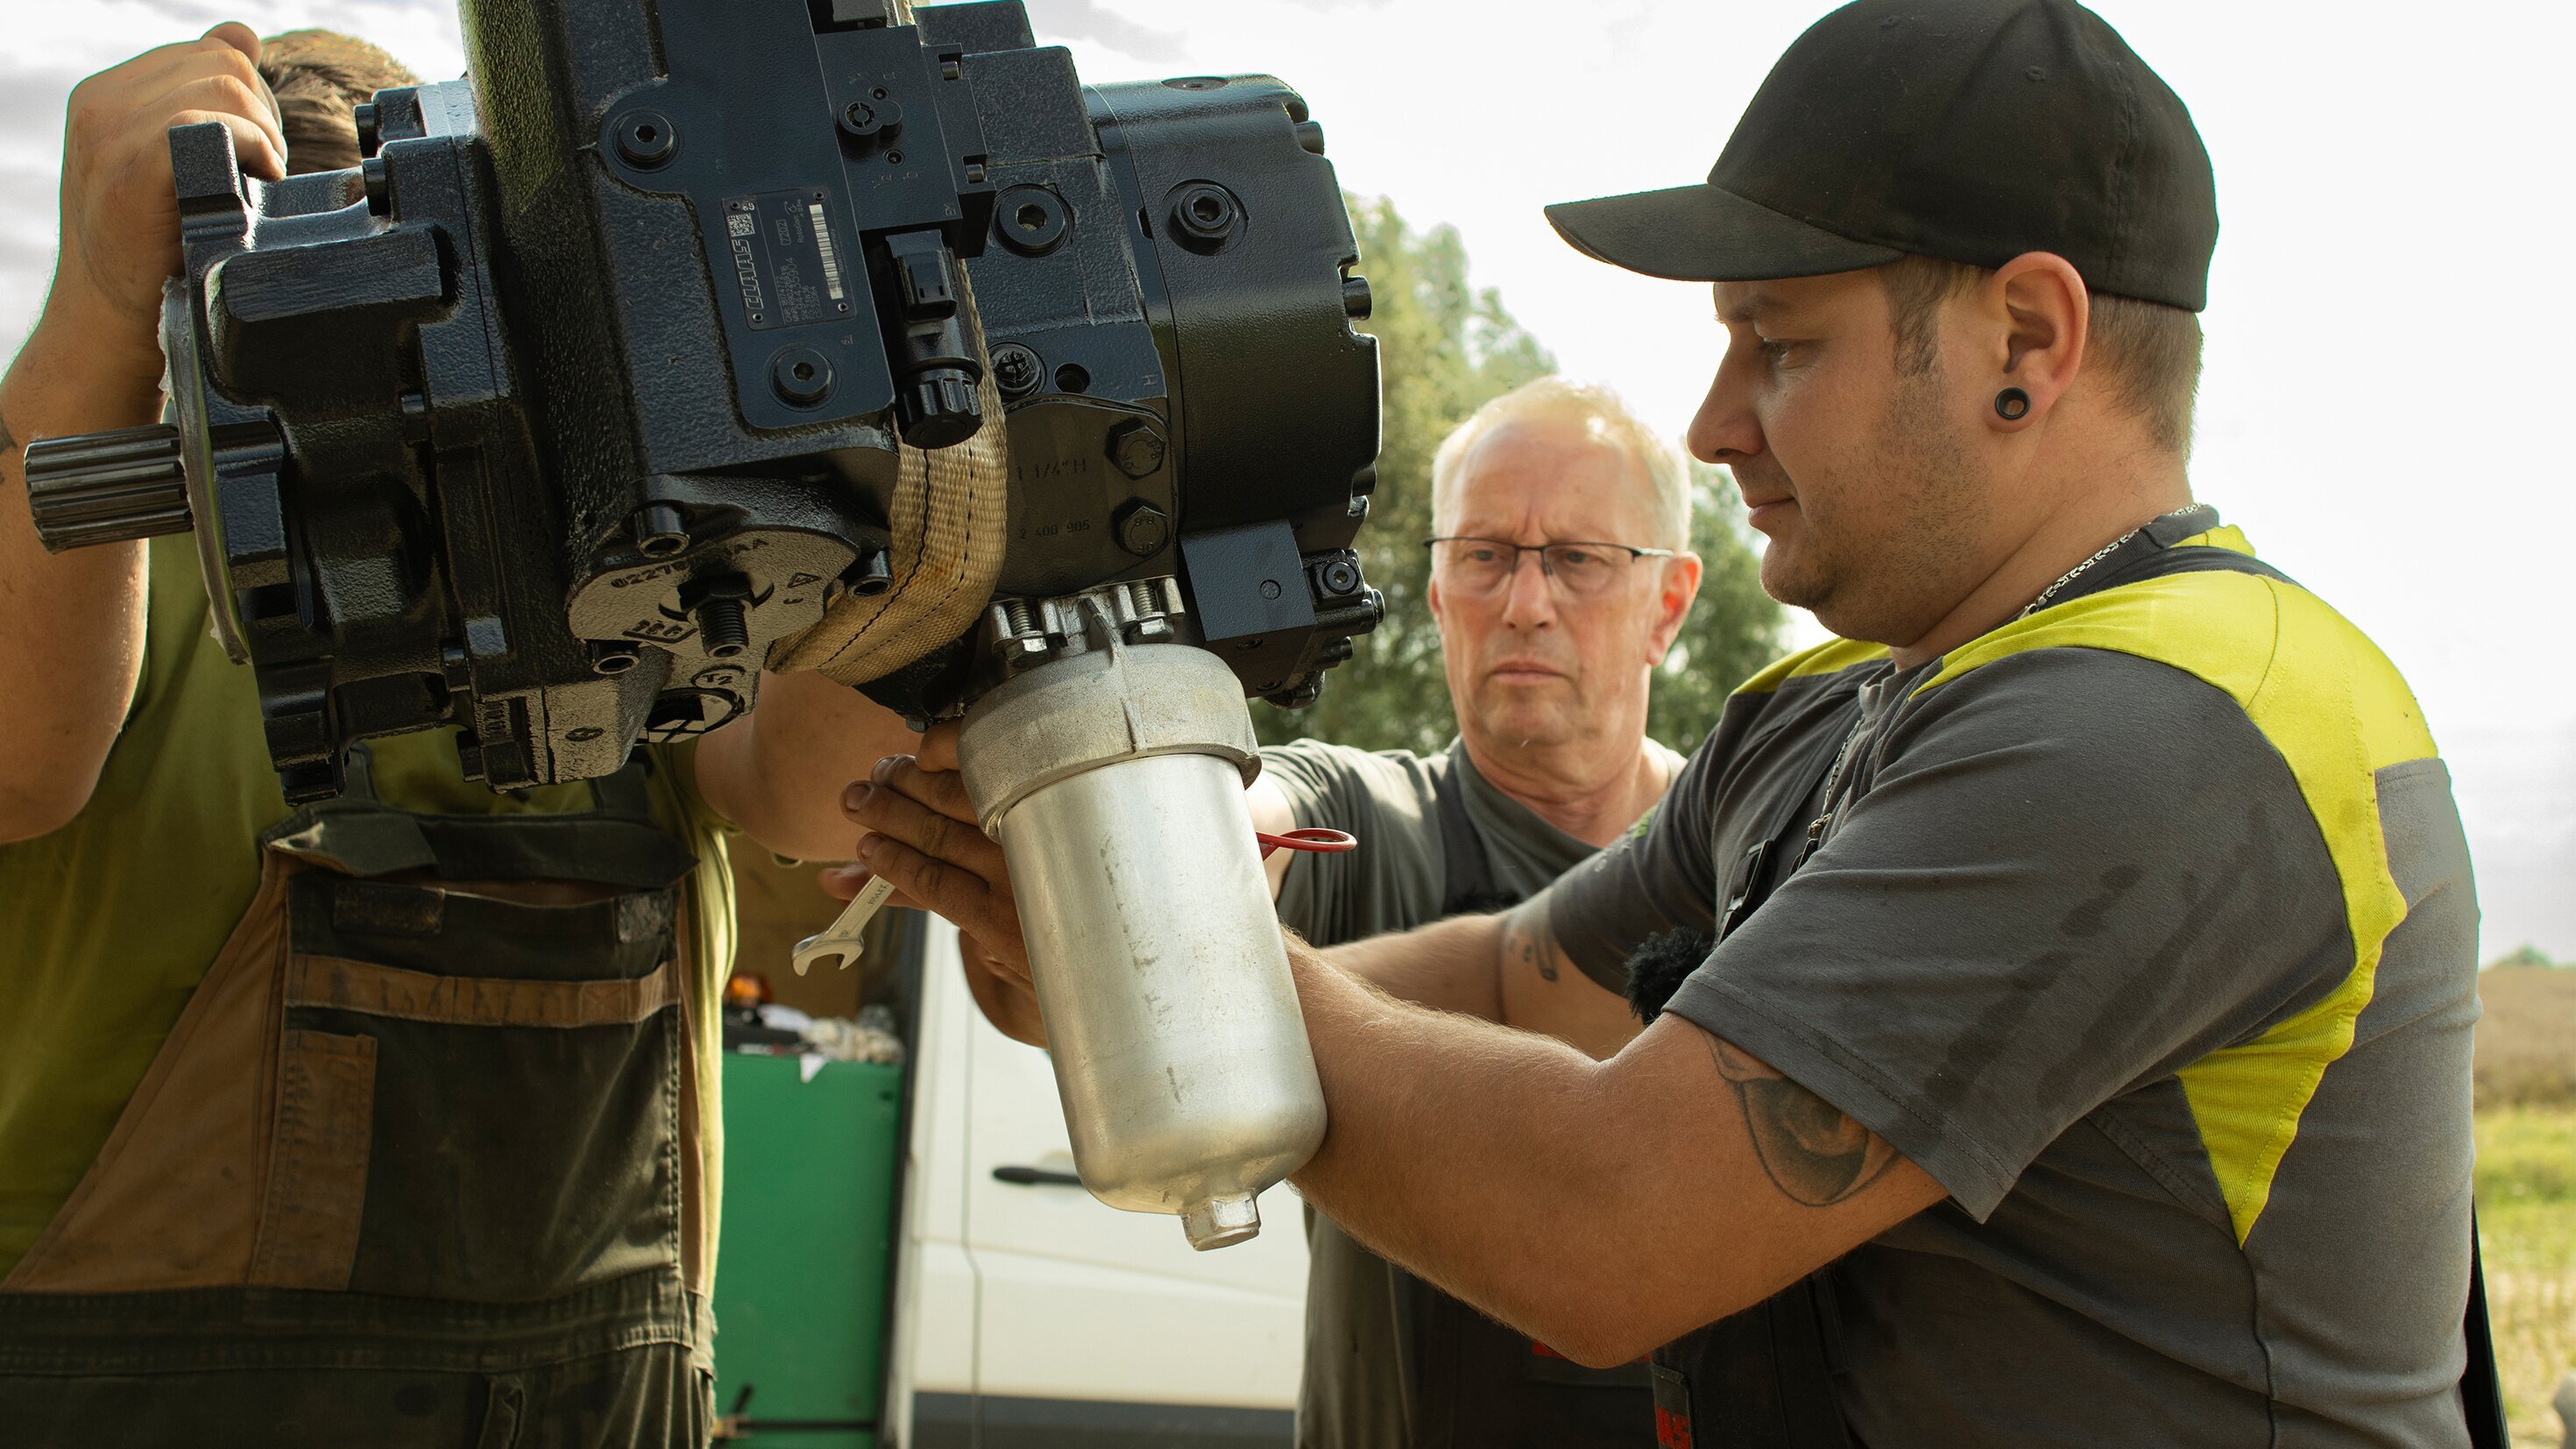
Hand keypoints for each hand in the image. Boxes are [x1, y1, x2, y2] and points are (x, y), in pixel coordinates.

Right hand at [46, 24, 286, 380]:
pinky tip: (250, 183)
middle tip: (258, 176)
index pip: (209, 52)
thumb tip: (242, 36)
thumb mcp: (169, 160)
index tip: (252, 156)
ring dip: (262, 138)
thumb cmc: (151, 253)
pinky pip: (204, 121)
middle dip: (262, 119)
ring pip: (224, 86)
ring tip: (250, 186)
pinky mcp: (130, 171)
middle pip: (224, 64)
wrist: (109, 327)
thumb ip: (200, 96)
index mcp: (108, 95)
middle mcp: (101, 105)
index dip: (250, 102)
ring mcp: (110, 137)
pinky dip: (248, 148)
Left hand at [823, 725, 1047, 1046]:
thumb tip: (909, 809)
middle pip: (952, 795)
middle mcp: (1039, 832)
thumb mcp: (1039, 856)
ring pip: (935, 835)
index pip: (988, 760)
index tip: (919, 751)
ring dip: (886, 816)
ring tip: (857, 802)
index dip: (943, 749)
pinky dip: (893, 866)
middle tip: (876, 775)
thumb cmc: (1058, 899)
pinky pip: (933, 882)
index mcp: (1060, 798)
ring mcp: (1017, 877)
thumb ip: (976, 832)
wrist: (1100, 969)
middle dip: (902, 782)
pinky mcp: (997, 921)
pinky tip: (870, 853)